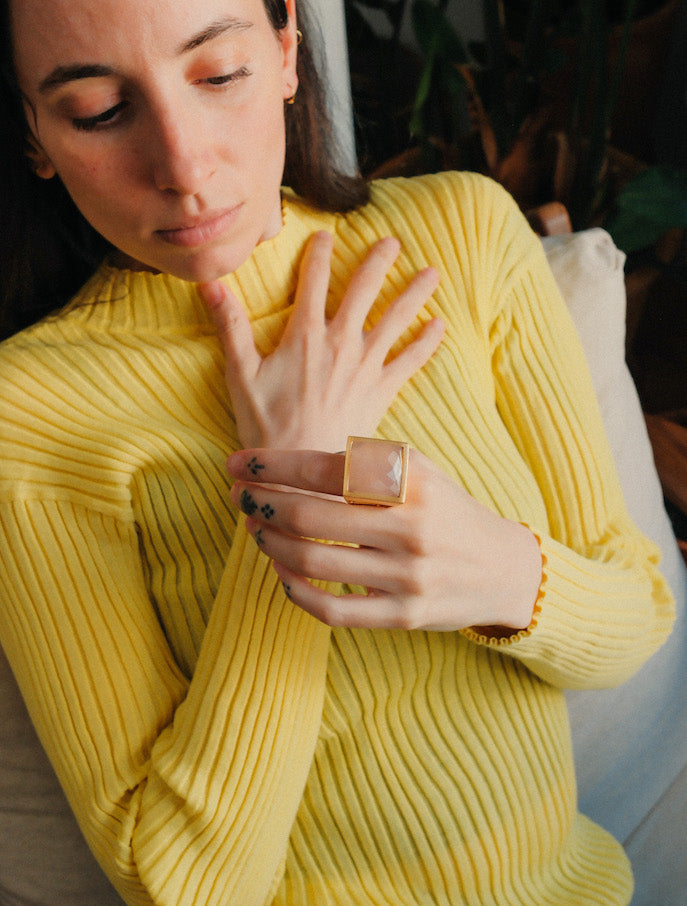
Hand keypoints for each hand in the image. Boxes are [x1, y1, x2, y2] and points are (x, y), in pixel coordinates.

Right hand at [199, 232, 443, 451]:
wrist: (301, 469)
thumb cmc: (266, 424)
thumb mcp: (241, 374)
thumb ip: (230, 325)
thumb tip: (210, 284)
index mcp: (304, 335)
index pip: (313, 281)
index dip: (318, 254)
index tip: (325, 235)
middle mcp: (339, 343)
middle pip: (363, 290)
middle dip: (378, 261)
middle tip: (393, 242)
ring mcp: (364, 366)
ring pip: (395, 319)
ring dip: (413, 293)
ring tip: (431, 272)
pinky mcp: (381, 390)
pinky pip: (410, 361)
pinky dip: (426, 342)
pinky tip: (439, 325)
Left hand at [226, 447, 542, 632]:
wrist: (501, 568)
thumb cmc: (446, 510)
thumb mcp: (420, 472)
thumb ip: (365, 463)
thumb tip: (288, 464)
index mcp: (413, 483)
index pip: (324, 469)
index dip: (270, 466)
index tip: (237, 464)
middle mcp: (412, 529)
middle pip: (309, 518)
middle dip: (260, 504)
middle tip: (239, 496)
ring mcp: (408, 577)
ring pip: (313, 563)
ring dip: (269, 543)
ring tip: (256, 527)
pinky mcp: (403, 616)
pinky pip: (332, 610)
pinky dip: (294, 590)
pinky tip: (280, 570)